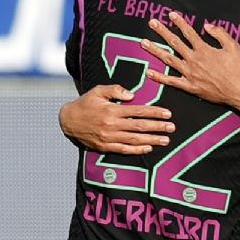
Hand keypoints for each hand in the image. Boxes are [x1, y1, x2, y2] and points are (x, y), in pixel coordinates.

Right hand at [59, 84, 173, 153]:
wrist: (68, 121)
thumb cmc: (86, 103)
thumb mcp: (98, 91)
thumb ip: (115, 89)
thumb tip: (132, 95)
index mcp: (112, 110)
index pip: (138, 111)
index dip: (154, 113)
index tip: (168, 114)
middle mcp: (111, 125)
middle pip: (140, 126)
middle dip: (158, 127)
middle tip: (172, 128)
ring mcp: (108, 137)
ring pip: (134, 139)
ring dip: (152, 140)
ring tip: (165, 140)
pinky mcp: (105, 147)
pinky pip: (124, 149)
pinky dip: (137, 150)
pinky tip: (148, 148)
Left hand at [141, 12, 239, 107]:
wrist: (239, 91)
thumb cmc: (238, 69)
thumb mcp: (233, 46)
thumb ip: (220, 34)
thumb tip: (207, 26)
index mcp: (204, 50)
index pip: (188, 32)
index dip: (179, 22)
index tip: (171, 15)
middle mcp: (194, 60)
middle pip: (175, 43)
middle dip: (162, 31)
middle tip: (152, 23)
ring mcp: (189, 74)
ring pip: (169, 59)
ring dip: (155, 50)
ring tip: (144, 43)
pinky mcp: (189, 87)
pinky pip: (171, 81)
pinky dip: (159, 77)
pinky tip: (149, 72)